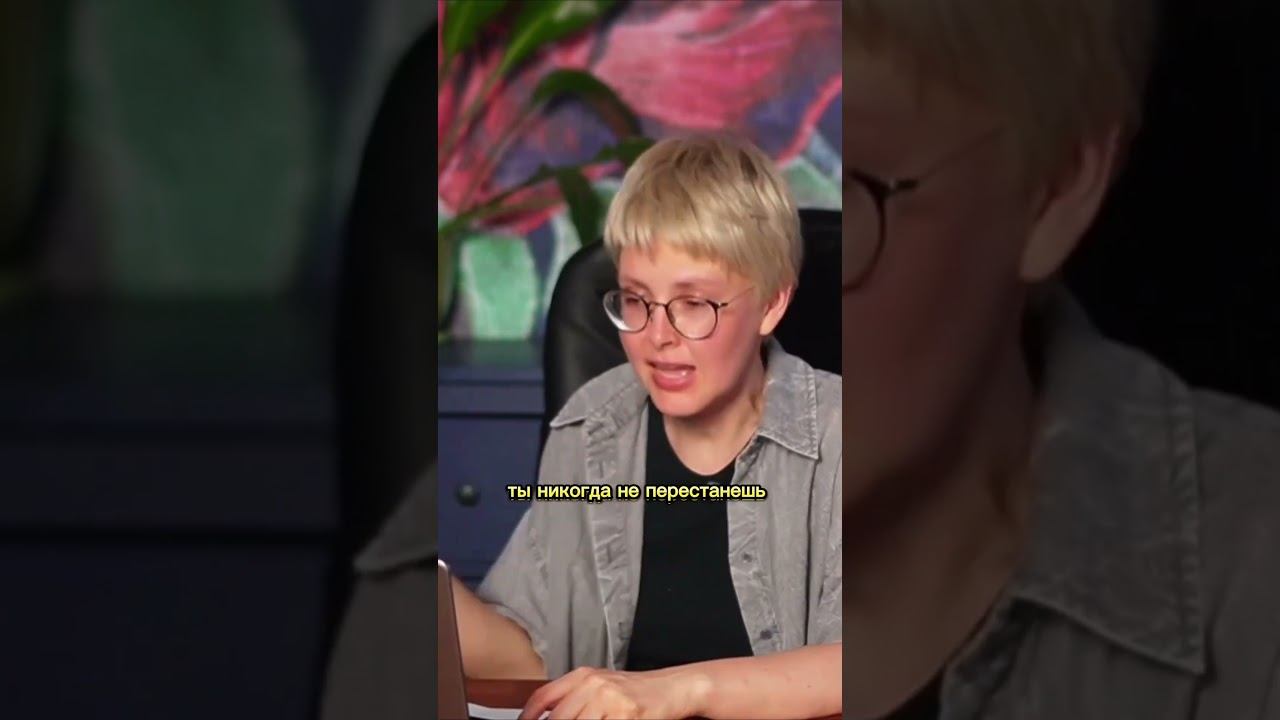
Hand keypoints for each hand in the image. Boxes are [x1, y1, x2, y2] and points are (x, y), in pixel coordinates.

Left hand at [519, 666, 709, 719]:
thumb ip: (575, 698)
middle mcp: (593, 684)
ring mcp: (610, 699)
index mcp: (583, 675)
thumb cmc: (637, 691)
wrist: (673, 687)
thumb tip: (547, 715)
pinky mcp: (626, 714)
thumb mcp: (602, 687)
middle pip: (558, 718)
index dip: (528, 716)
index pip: (543, 697)